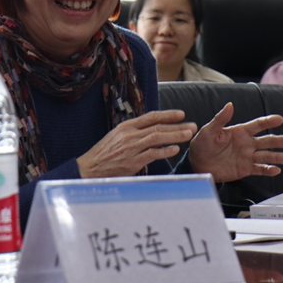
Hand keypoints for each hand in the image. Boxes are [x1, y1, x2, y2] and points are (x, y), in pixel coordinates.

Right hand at [77, 110, 197, 177]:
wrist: (90, 168)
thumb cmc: (104, 154)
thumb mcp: (117, 137)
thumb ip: (133, 133)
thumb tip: (152, 130)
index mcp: (126, 126)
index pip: (151, 117)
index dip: (167, 115)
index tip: (181, 115)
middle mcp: (130, 134)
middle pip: (158, 127)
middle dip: (177, 126)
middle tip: (192, 126)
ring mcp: (131, 148)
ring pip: (157, 138)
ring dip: (175, 136)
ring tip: (188, 135)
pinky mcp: (132, 161)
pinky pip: (152, 153)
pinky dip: (164, 151)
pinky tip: (175, 149)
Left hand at [188, 102, 282, 182]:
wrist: (197, 164)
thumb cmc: (201, 144)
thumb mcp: (208, 130)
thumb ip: (220, 119)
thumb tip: (230, 105)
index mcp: (240, 131)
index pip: (257, 125)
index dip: (268, 121)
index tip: (280, 119)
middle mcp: (247, 143)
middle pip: (267, 141)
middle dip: (281, 140)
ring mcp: (247, 156)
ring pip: (267, 156)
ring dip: (279, 157)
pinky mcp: (245, 169)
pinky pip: (259, 169)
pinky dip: (268, 170)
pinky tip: (276, 170)